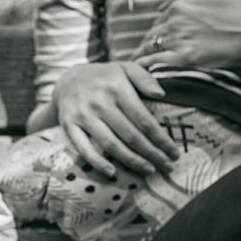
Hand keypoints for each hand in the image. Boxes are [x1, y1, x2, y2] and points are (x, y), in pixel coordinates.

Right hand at [50, 62, 177, 178]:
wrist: (66, 79)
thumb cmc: (103, 77)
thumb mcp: (124, 68)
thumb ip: (144, 78)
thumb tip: (162, 95)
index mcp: (117, 88)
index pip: (144, 120)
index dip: (161, 139)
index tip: (174, 153)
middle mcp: (100, 103)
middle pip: (131, 135)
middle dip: (152, 154)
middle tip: (167, 166)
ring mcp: (84, 116)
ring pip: (111, 144)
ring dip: (132, 161)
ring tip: (149, 170)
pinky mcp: (69, 126)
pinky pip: (84, 148)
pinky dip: (97, 162)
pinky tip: (112, 172)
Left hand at [134, 0, 240, 78]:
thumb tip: (161, 6)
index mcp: (180, 4)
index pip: (156, 22)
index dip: (154, 36)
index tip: (153, 46)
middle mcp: (176, 19)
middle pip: (150, 37)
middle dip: (146, 48)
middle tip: (143, 61)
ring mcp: (180, 38)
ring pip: (149, 50)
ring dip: (143, 60)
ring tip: (139, 72)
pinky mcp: (186, 58)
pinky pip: (155, 64)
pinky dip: (146, 69)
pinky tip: (144, 76)